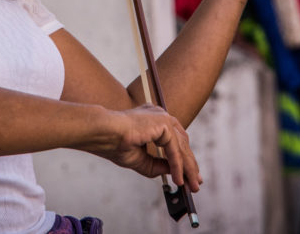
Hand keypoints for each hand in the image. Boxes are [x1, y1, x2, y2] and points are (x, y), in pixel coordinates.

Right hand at [86, 104, 201, 192]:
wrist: (102, 133)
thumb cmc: (113, 143)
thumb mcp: (139, 159)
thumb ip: (156, 165)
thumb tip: (175, 172)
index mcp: (152, 119)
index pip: (174, 139)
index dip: (183, 157)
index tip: (188, 174)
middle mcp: (159, 115)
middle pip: (181, 142)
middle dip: (190, 164)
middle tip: (196, 182)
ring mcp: (162, 117)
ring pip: (181, 146)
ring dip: (188, 168)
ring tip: (192, 185)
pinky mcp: (163, 123)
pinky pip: (175, 149)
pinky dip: (178, 165)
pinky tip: (179, 179)